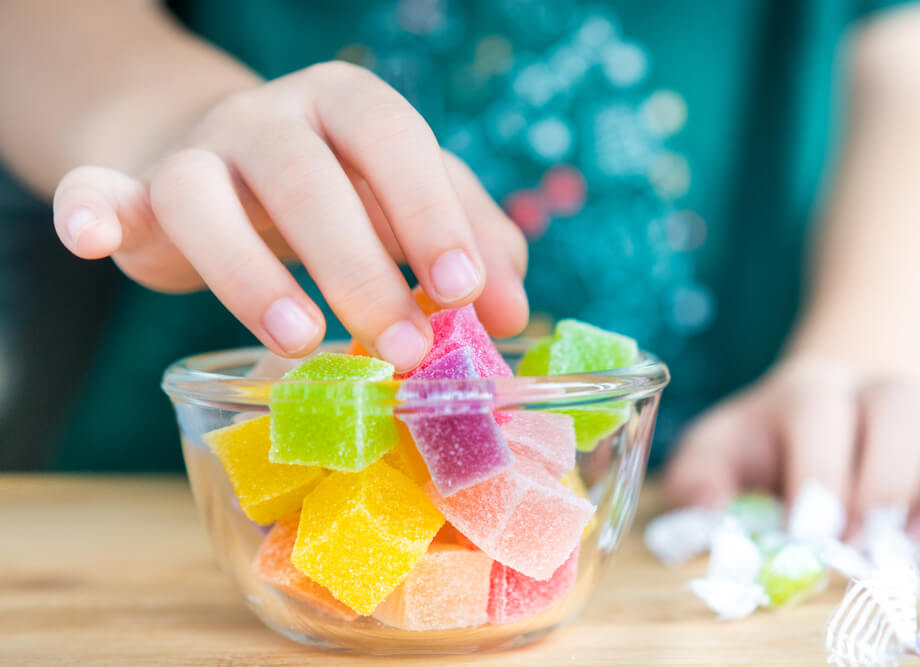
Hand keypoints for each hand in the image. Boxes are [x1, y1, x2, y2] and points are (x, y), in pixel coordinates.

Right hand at [51, 62, 527, 369]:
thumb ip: (469, 245)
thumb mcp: (409, 206)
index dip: (429, 212)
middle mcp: (270, 118)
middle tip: (407, 348)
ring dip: (254, 273)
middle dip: (360, 266)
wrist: (227, 167)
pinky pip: (98, 191)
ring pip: (207, 195)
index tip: (464, 291)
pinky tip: (96, 237)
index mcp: (349, 109)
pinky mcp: (133, 192)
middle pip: (308, 177)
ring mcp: (197, 152)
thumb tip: (515, 314)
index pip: (396, 139)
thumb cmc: (341, 193)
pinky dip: (92, 211)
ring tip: (304, 341)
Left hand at [661, 357, 919, 547]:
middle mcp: (875, 386)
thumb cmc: (767, 444)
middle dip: (884, 481)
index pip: (819, 408)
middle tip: (863, 548)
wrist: (827, 411)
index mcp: (808, 389)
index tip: (811, 533)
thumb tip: (708, 509)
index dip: (820, 468)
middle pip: (898, 405)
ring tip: (917, 545)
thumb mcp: (717, 452)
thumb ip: (698, 475)